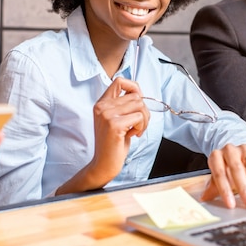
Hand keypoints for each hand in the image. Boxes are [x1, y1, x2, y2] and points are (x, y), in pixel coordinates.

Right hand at [56, 77, 149, 193]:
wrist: (103, 164)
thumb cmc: (113, 143)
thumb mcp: (116, 120)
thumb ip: (123, 105)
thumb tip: (139, 93)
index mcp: (101, 103)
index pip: (119, 81)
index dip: (134, 88)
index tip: (138, 102)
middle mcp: (102, 106)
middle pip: (136, 95)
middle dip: (144, 111)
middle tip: (139, 125)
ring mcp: (107, 115)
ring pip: (140, 105)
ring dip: (144, 120)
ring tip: (136, 130)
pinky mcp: (114, 125)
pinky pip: (139, 117)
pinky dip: (141, 127)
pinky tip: (133, 135)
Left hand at [201, 144, 245, 209]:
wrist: (237, 152)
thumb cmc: (226, 168)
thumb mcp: (218, 176)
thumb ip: (213, 187)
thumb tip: (204, 199)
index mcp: (216, 156)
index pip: (219, 173)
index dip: (225, 190)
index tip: (231, 205)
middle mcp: (230, 150)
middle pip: (237, 169)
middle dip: (244, 189)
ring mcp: (245, 149)